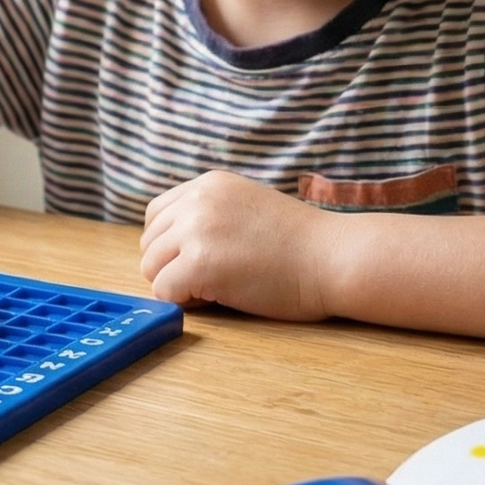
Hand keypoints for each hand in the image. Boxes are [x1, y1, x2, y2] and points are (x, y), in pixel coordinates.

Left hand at [139, 170, 333, 320]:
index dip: (170, 244)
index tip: (198, 259)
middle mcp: (197, 200)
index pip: (156, 215)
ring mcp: (196, 230)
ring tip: (216, 287)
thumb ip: (210, 215)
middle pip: (150, 243)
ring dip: (176, 284)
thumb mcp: (247, 207)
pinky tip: (217, 298)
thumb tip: (170, 244)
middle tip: (211, 279)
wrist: (334, 258)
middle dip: (171, 266)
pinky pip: (164, 290)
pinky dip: (183, 301)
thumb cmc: (300, 243)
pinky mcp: (199, 263)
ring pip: (151, 267)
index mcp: (208, 184)